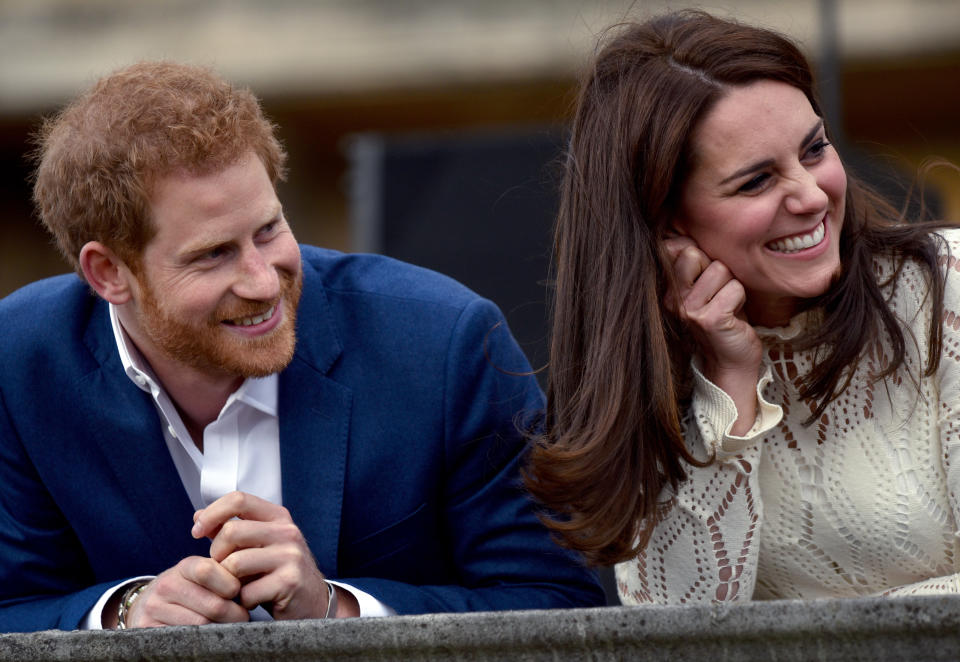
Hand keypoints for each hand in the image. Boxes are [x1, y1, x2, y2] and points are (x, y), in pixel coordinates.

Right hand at [122, 557, 249, 627]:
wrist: (148, 604)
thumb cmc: (189, 589)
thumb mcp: (202, 575)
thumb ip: (225, 574)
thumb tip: (254, 582)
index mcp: (184, 567)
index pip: (208, 571)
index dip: (230, 585)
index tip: (239, 594)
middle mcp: (166, 585)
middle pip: (211, 604)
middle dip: (234, 613)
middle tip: (243, 617)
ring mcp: (154, 609)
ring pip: (200, 625)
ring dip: (221, 628)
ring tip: (230, 626)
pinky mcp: (148, 629)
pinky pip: (184, 638)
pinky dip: (202, 639)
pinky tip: (209, 636)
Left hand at [191, 491, 337, 619]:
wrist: (312, 601)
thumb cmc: (277, 572)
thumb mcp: (256, 545)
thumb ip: (228, 530)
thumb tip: (198, 516)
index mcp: (278, 517)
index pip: (238, 499)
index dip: (211, 513)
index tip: (196, 532)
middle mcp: (287, 532)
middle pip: (231, 532)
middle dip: (216, 554)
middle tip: (222, 569)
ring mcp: (291, 556)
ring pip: (235, 563)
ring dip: (227, 581)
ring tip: (238, 586)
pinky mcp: (289, 582)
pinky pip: (246, 591)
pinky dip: (243, 600)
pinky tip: (253, 599)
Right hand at [664, 236, 761, 433]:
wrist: (730, 361)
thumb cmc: (723, 319)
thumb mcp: (704, 287)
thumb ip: (695, 263)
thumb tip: (684, 238)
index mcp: (668, 288)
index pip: (679, 248)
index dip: (700, 258)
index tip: (705, 281)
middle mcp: (672, 298)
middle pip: (696, 254)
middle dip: (717, 269)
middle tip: (719, 294)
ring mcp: (688, 309)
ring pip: (720, 270)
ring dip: (732, 286)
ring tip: (727, 305)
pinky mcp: (709, 319)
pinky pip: (734, 288)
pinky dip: (741, 299)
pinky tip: (734, 316)